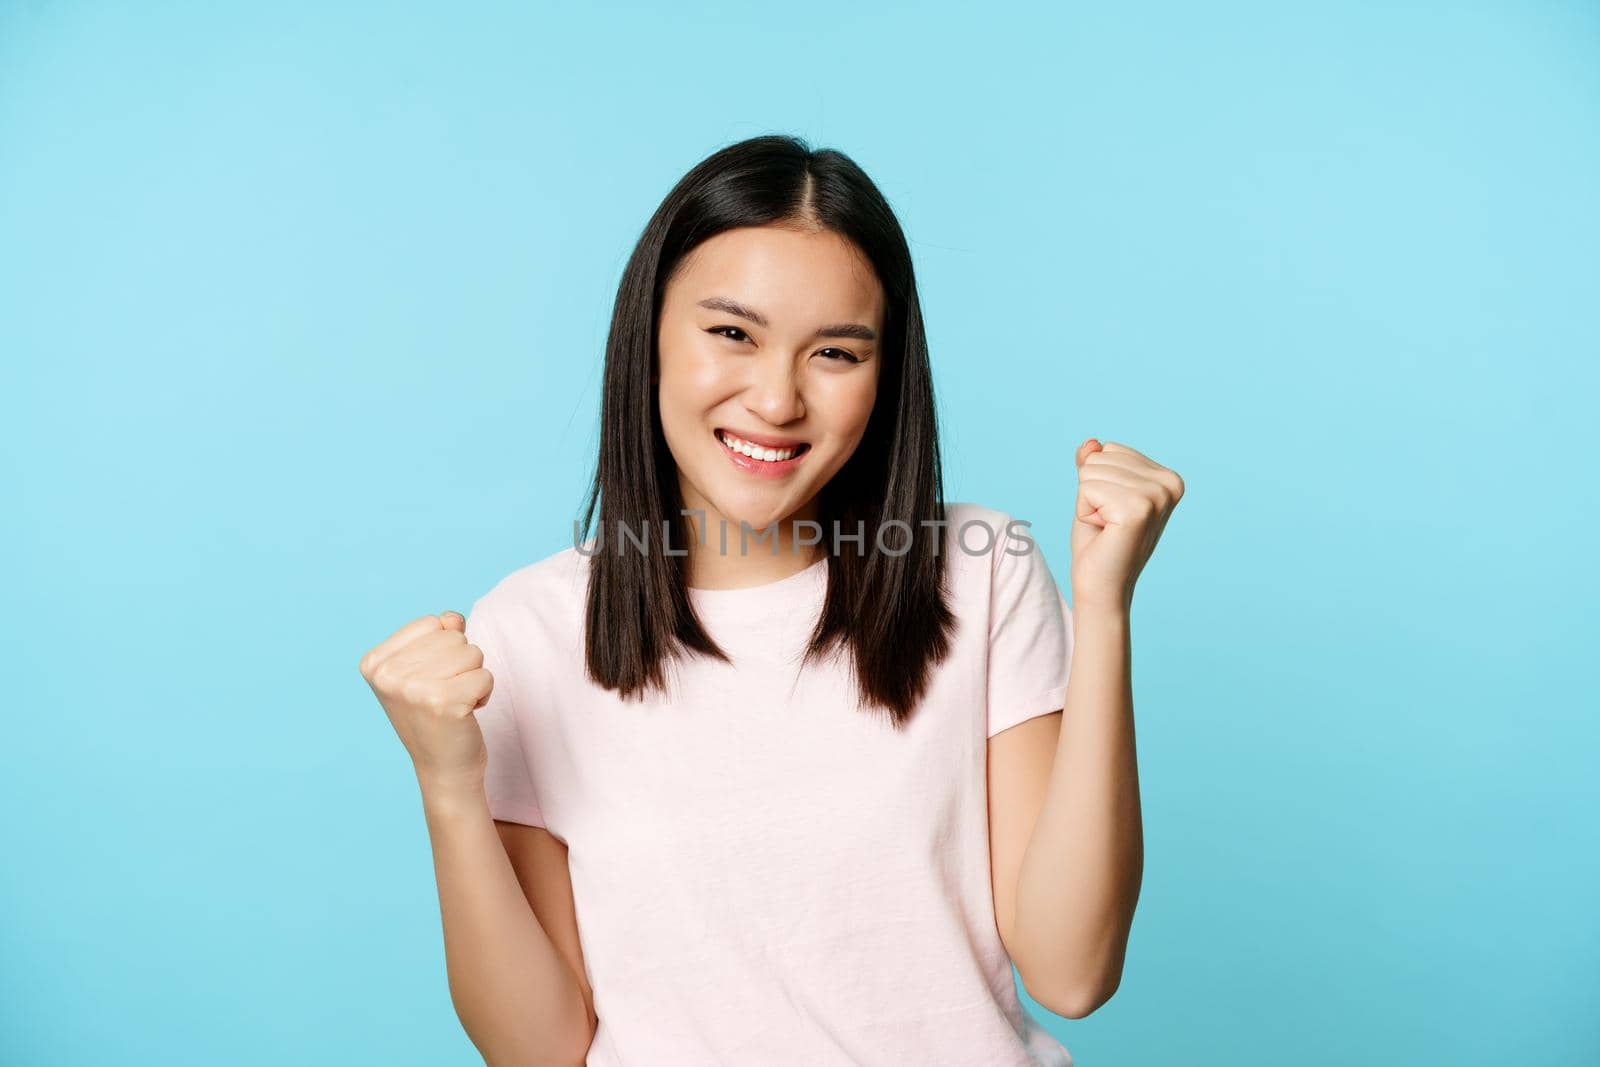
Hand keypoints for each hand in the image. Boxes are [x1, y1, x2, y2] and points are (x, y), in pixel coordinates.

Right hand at [358, 611, 494, 790]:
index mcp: (374, 663)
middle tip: (444, 695)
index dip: (442, 649)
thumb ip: (438, 635)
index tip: (430, 680)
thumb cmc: (435, 713)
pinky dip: (484, 694)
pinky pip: (485, 676)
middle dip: (460, 664)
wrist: (443, 767)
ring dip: (473, 678)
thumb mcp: (424, 668)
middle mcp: (388, 675)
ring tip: (454, 702)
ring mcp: (413, 689)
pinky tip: (465, 714)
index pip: (431, 623)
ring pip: (473, 652)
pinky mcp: (443, 703)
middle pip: (453, 637)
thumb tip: (454, 618)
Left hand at [1069, 438, 1184, 612]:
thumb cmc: (1099, 542)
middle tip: (1107, 523)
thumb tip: (1091, 442)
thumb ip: (1093, 463)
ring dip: (1088, 503)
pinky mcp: (1138, 509)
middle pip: (1100, 457)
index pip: (1110, 450)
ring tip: (1106, 528)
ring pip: (1091, 471)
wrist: (1101, 587)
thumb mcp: (1094, 493)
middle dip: (1092, 492)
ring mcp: (1157, 496)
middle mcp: (1169, 484)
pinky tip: (1104, 532)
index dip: (1099, 483)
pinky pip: (1087, 487)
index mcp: (1168, 478)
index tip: (1112, 512)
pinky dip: (1085, 511)